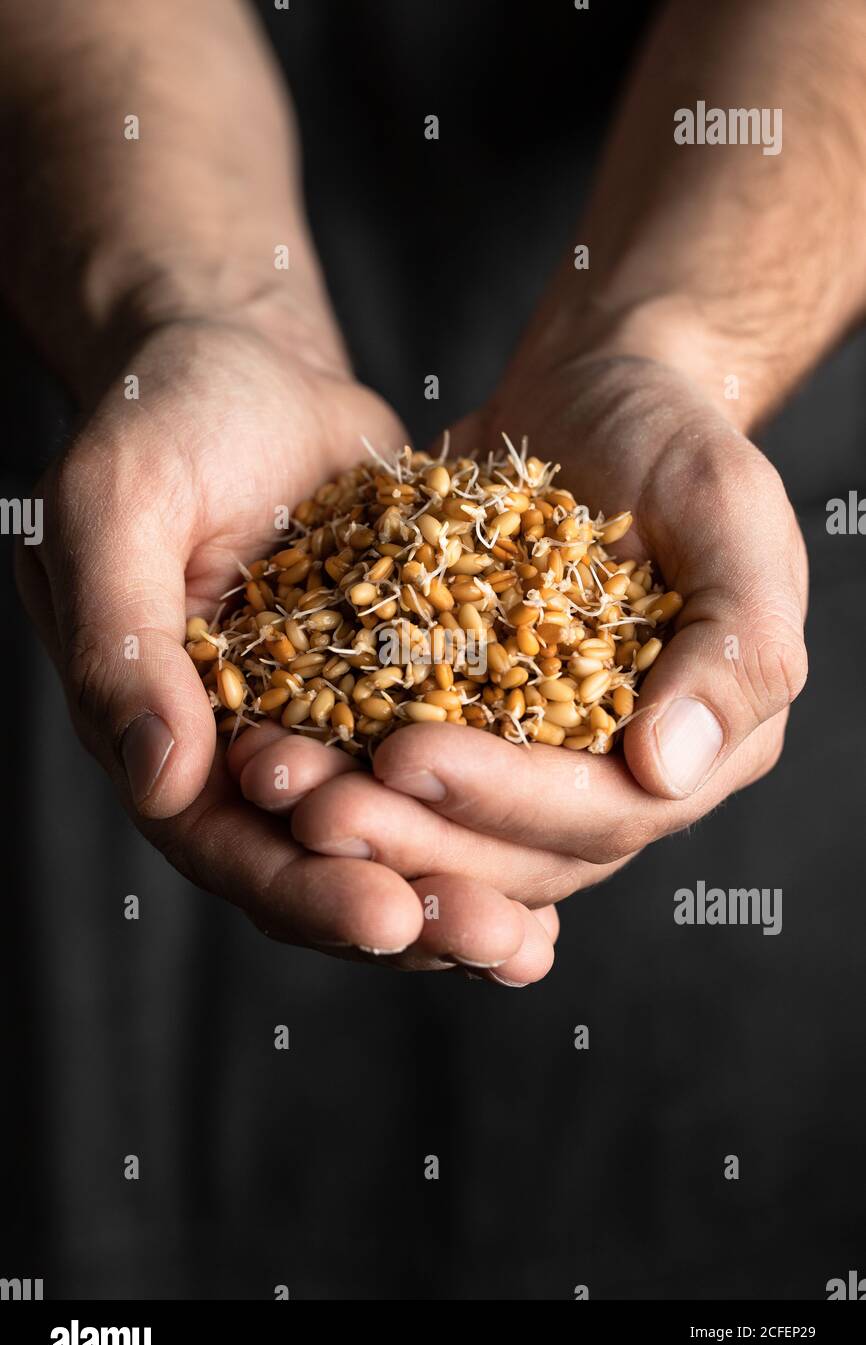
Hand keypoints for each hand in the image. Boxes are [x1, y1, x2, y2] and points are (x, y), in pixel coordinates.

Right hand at [17, 313, 557, 976]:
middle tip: (497, 949)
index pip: (224, 844)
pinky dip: (492, 817)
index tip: (387, 914)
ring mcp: (322, 726)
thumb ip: (124, 645)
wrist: (246, 365)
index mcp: (158, 731)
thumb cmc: (160, 418)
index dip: (302, 890)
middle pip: (318, 869)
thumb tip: (163, 784)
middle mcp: (237, 752)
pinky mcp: (392, 689)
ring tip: (531, 946)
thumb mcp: (115, 509)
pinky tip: (562, 853)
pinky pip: (444, 771)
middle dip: (407, 913)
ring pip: (391, 839)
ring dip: (462, 890)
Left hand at [276, 347, 806, 903]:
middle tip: (316, 808)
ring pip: (451, 832)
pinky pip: (398, 772)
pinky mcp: (466, 729)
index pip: (605, 813)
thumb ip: (736, 646)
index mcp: (701, 749)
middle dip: (416, 836)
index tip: (409, 757)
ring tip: (274, 786)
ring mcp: (536, 763)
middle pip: (517, 852)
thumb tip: (668, 772)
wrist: (594, 396)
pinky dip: (338, 769)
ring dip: (365, 823)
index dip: (508, 800)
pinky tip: (263, 753)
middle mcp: (619, 780)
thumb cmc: (678, 441)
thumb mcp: (731, 514)